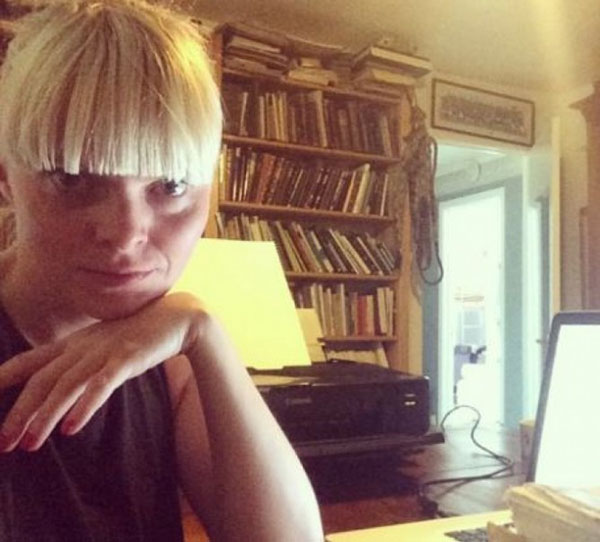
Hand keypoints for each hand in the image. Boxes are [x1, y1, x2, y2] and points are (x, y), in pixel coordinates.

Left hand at [0, 292, 204, 451]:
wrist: (175, 316)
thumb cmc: (137, 334)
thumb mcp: (100, 345)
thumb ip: (78, 361)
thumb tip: (58, 386)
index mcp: (72, 344)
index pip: (28, 362)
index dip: (3, 379)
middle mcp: (82, 347)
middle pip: (42, 381)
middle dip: (20, 412)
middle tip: (3, 444)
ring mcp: (104, 352)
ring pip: (66, 385)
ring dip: (46, 416)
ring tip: (29, 444)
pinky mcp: (127, 359)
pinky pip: (101, 384)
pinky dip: (85, 406)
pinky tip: (72, 428)